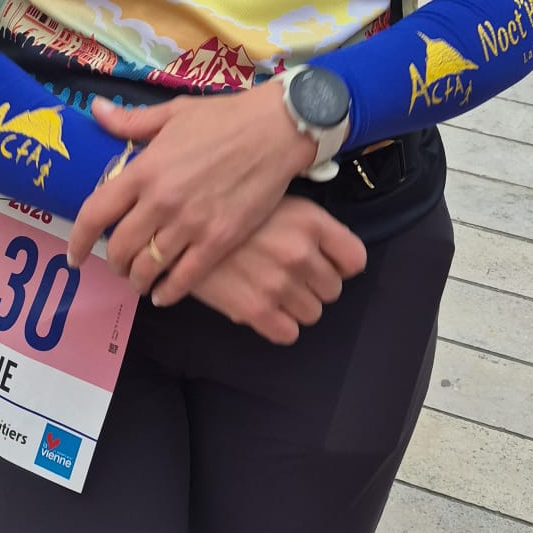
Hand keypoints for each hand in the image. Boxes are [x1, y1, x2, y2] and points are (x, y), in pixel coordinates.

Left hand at [67, 81, 318, 302]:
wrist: (275, 130)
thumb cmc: (224, 117)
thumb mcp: (174, 112)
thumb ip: (132, 121)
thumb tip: (96, 110)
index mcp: (145, 169)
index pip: (96, 213)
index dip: (78, 240)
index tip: (75, 255)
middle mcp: (161, 201)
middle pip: (120, 248)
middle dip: (113, 262)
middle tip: (117, 264)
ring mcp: (190, 224)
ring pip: (148, 267)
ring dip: (138, 279)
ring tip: (139, 280)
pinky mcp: (219, 240)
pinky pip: (184, 278)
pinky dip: (168, 292)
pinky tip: (163, 294)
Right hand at [192, 196, 366, 343]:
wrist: (178, 224)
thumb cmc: (228, 207)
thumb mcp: (275, 199)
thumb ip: (308, 224)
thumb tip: (327, 250)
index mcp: (311, 221)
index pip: (355, 259)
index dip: (341, 263)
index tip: (327, 262)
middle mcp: (301, 253)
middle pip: (333, 289)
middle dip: (315, 283)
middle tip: (290, 272)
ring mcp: (279, 284)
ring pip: (313, 313)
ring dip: (297, 304)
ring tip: (273, 288)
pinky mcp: (255, 310)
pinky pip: (288, 333)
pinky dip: (280, 324)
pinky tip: (263, 306)